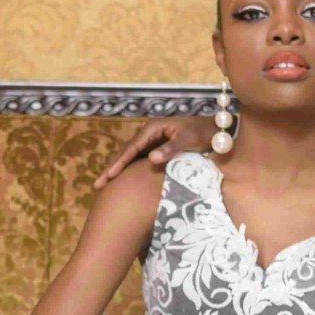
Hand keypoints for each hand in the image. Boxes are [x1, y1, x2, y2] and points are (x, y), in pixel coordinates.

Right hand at [94, 117, 211, 189]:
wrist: (216, 130)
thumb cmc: (203, 133)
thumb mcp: (188, 140)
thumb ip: (171, 149)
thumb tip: (151, 159)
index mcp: (153, 128)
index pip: (131, 147)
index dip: (119, 162)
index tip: (110, 176)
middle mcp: (148, 133)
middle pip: (125, 152)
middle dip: (111, 168)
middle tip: (98, 185)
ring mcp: (151, 141)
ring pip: (129, 156)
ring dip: (117, 169)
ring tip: (104, 185)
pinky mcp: (156, 148)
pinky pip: (137, 159)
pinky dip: (127, 170)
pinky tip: (121, 181)